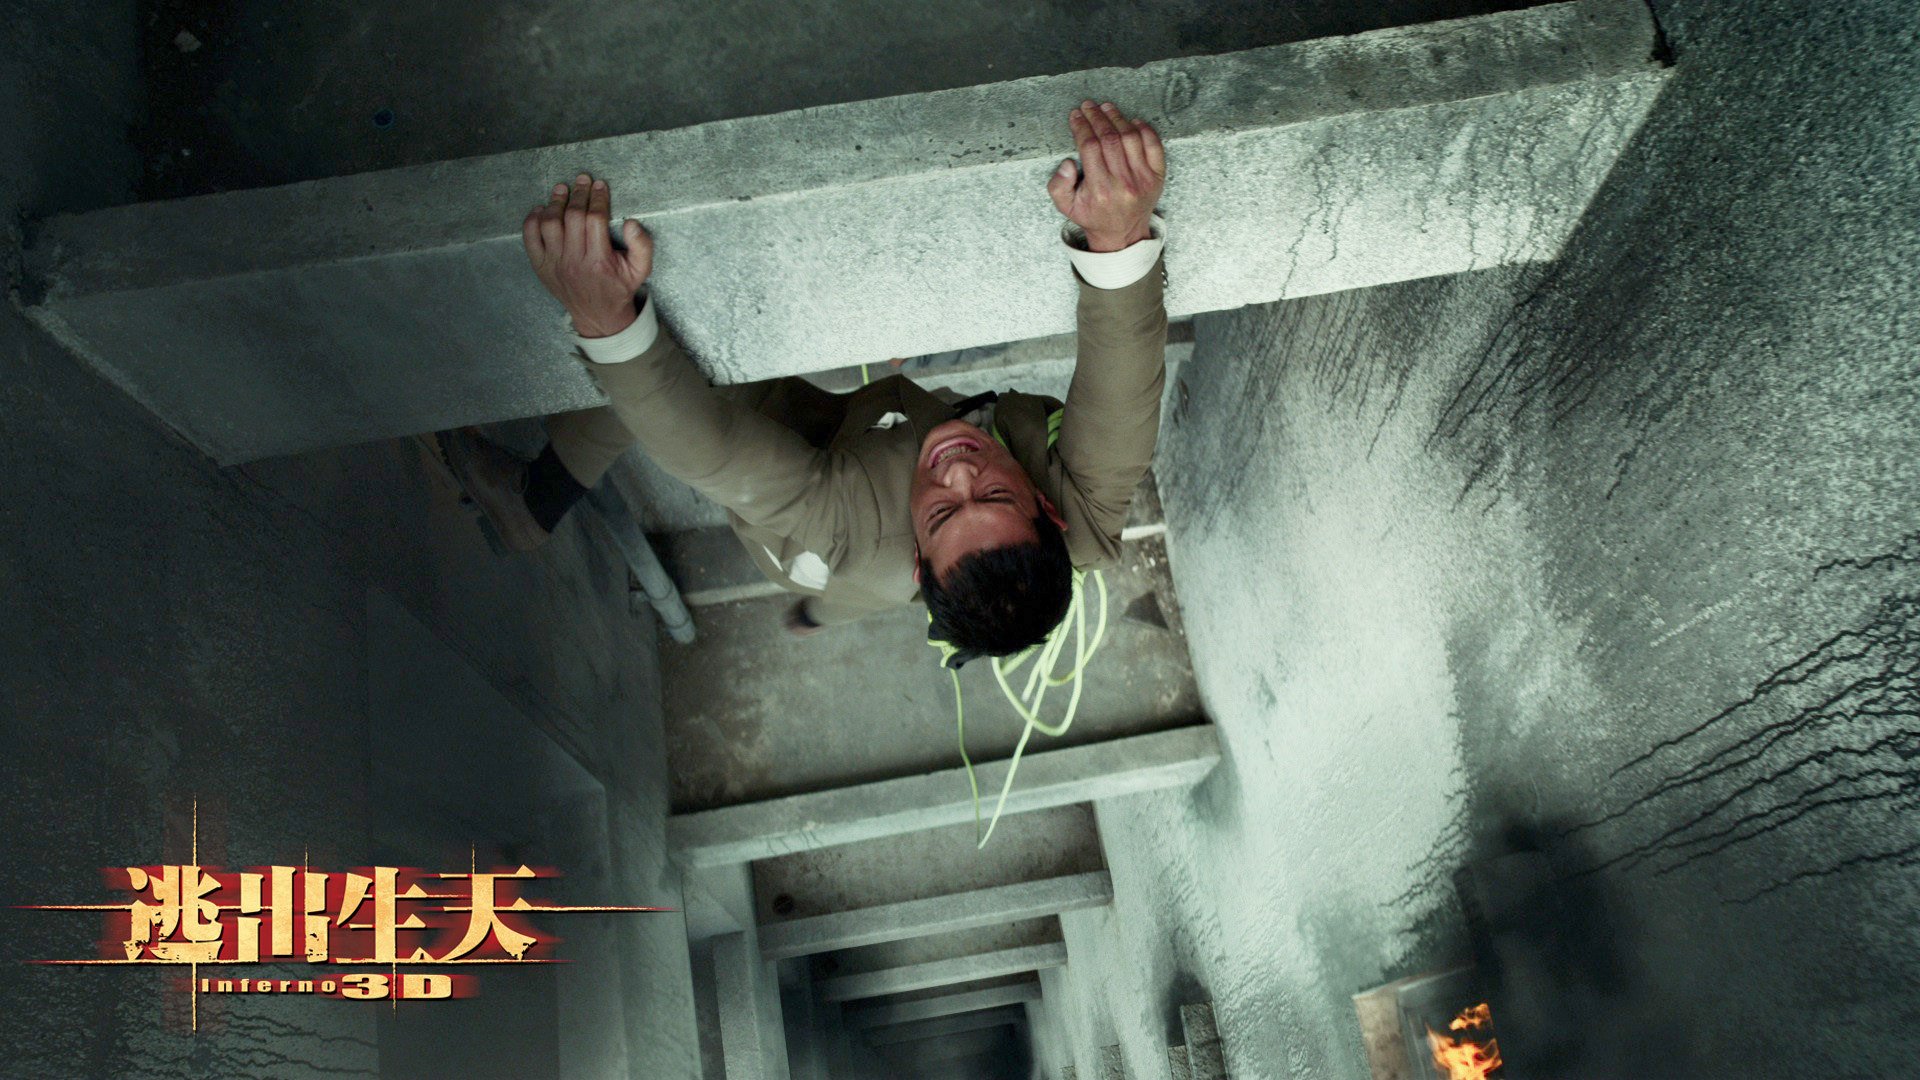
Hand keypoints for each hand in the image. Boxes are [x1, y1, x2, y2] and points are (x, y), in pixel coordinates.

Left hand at [522, 173, 652, 337]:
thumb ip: (642, 246)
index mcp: (598, 261)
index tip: (600, 186)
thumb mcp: (641, 270)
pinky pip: (530, 238)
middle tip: (583, 180)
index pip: (595, 219)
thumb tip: (631, 222)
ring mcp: (554, 264)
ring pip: (550, 223)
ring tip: (562, 189)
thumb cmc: (619, 288)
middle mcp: (573, 261)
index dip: (598, 198)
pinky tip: (541, 209)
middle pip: (572, 217)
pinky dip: (532, 220)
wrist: (598, 316)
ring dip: (555, 202)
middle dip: (579, 193)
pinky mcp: (541, 266)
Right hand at [1047, 101, 1165, 251]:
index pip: (1089, 146)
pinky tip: (1132, 121)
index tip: (1076, 115)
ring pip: (1130, 138)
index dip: (1081, 126)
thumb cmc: (1093, 216)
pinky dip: (1144, 129)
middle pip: (1109, 138)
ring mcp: (1143, 179)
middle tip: (1089, 106)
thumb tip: (1068, 163)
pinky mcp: (1157, 176)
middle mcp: (1123, 183)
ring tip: (1106, 108)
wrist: (1122, 233)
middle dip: (1097, 117)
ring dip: (1117, 118)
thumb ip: (1058, 185)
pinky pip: (1154, 145)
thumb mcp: (1066, 207)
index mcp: (1100, 190)